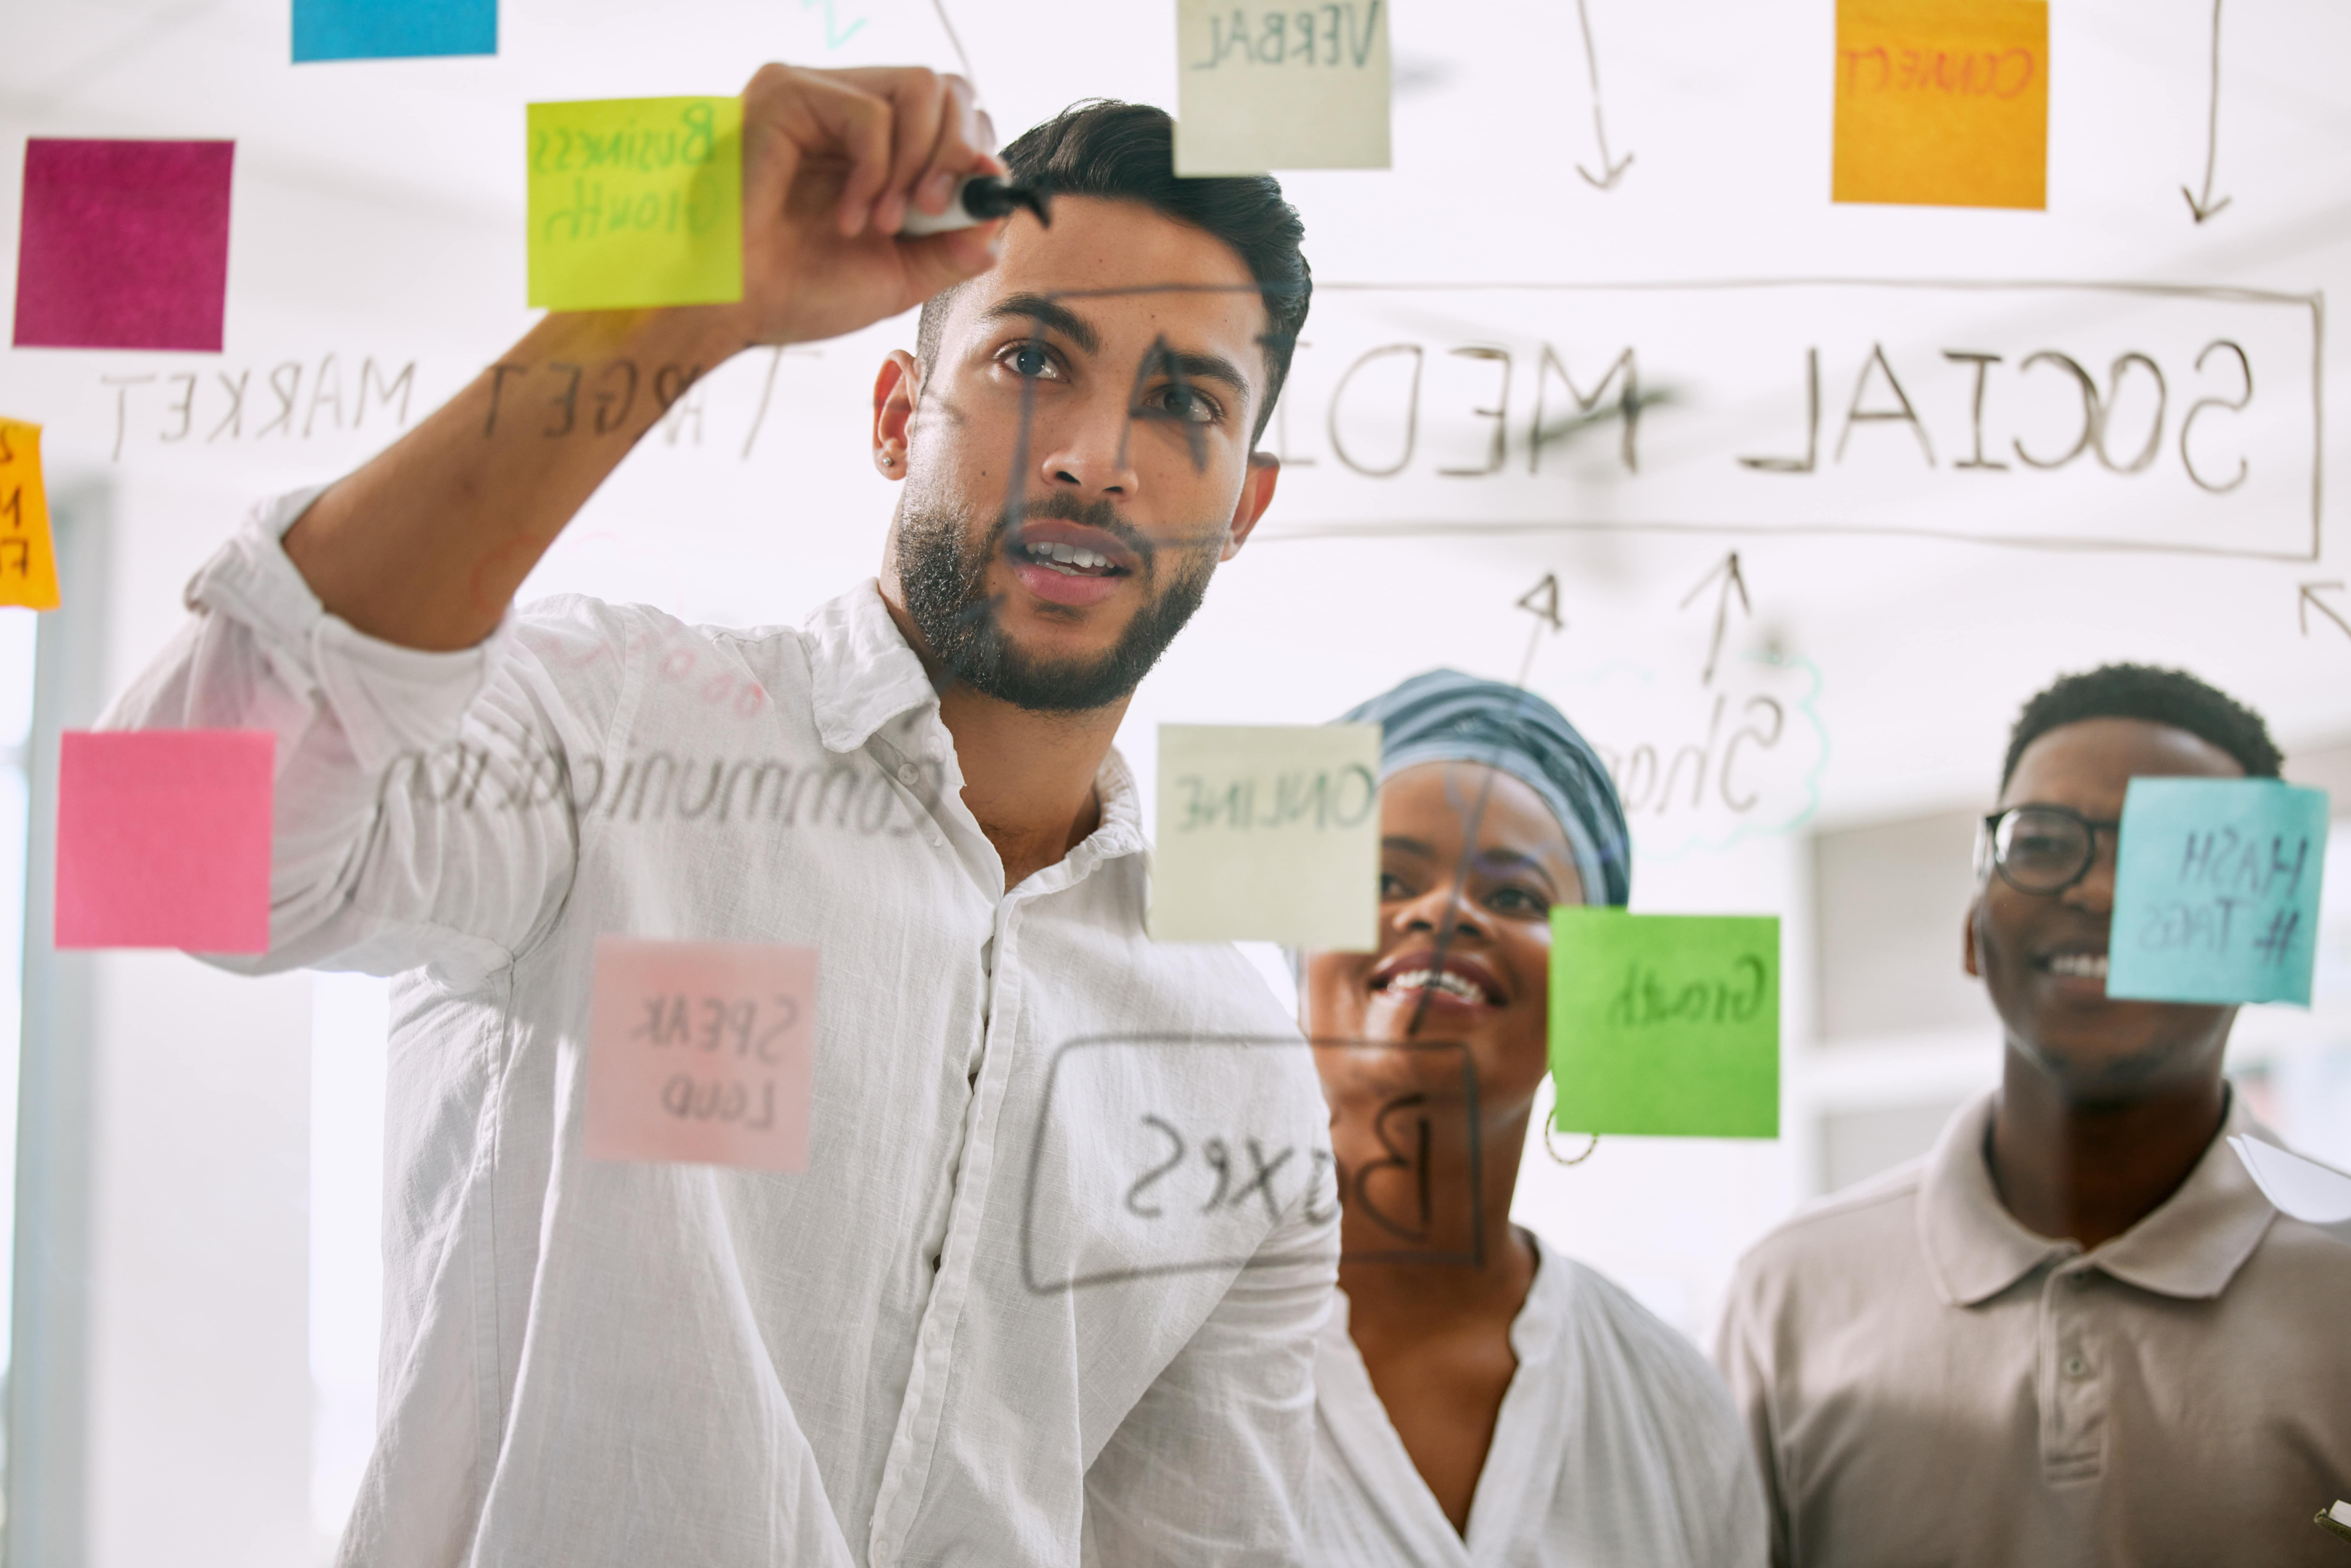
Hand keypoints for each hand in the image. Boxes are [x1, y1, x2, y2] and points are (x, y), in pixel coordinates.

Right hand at [723, 64, 1005, 349]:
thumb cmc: (796, 292)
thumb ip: (951, 248)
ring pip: (921, 88)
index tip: (973, 208)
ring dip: (919, 164)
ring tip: (882, 223)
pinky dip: (874, 172)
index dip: (976, 156)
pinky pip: (872, 113)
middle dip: (959, 154)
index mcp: (874, 149)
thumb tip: (997, 217)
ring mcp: (818, 97)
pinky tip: (847, 216)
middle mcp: (848, 111)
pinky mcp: (788, 93)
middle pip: (948, 88)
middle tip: (929, 212)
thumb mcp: (897, 277)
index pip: (954, 116)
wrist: (732, 308)